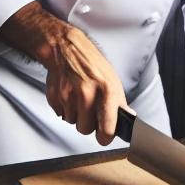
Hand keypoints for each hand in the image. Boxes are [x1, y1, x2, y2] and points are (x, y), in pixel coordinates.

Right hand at [40, 21, 128, 143]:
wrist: (67, 48)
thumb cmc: (92, 64)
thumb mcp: (112, 80)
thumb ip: (119, 103)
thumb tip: (129, 118)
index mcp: (107, 91)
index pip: (106, 130)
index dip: (105, 136)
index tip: (104, 134)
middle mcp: (87, 94)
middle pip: (85, 129)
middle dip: (87, 123)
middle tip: (89, 110)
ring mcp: (69, 96)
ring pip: (71, 122)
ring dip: (75, 114)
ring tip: (78, 98)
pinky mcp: (55, 96)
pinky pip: (60, 114)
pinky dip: (64, 107)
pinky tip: (69, 94)